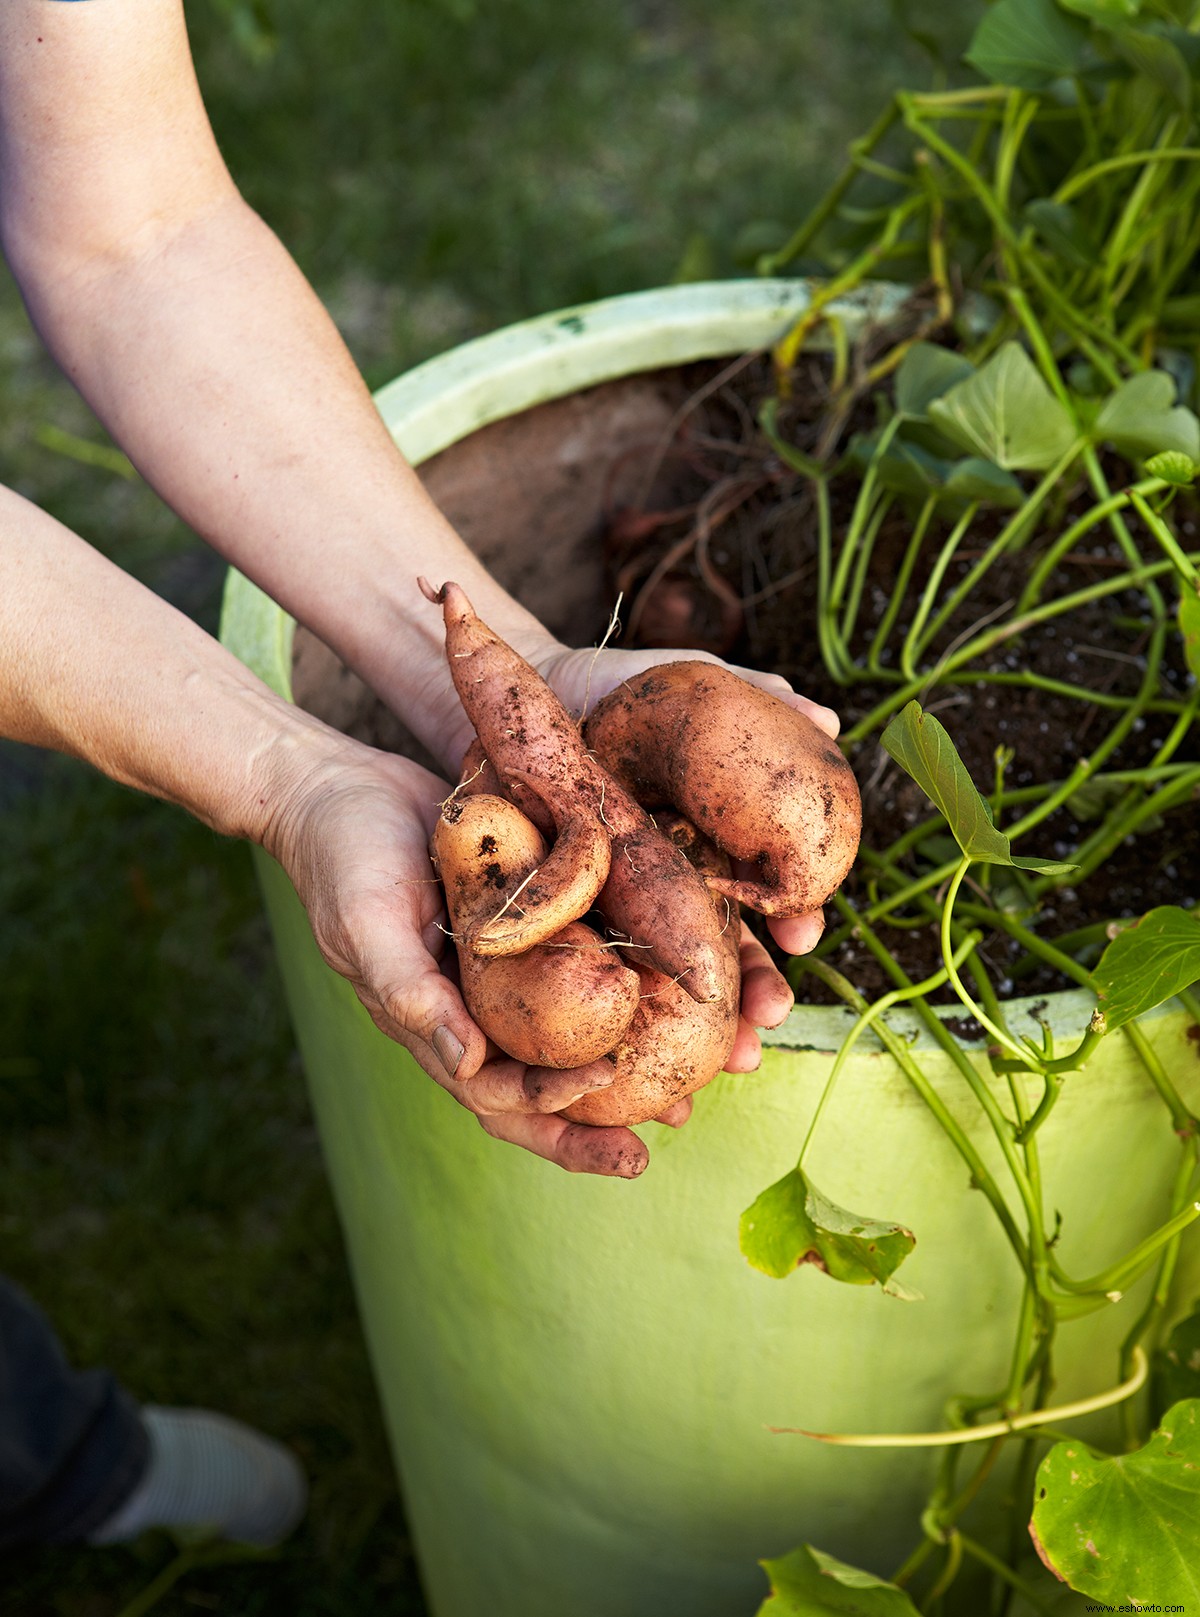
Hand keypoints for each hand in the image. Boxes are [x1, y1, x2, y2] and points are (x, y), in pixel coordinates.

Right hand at [264, 735, 664, 1177]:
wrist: (342, 787)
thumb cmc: (343, 859)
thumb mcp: (366, 924)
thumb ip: (408, 992)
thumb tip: (464, 1064)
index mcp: (436, 1026)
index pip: (496, 1093)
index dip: (550, 1106)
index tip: (605, 1085)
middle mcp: (477, 1011)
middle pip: (539, 1089)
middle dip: (594, 1127)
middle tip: (660, 1138)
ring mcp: (504, 974)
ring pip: (568, 1040)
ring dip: (623, 1070)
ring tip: (685, 1090)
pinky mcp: (528, 926)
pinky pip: (579, 971)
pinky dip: (622, 992)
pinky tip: (672, 992)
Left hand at [537, 639, 838, 1059]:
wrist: (512, 690)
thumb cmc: (602, 684)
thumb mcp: (677, 681)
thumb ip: (750, 693)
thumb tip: (827, 718)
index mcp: (709, 836)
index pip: (763, 890)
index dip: (789, 915)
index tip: (804, 935)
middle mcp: (672, 878)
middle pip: (726, 946)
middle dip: (756, 988)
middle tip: (770, 1018)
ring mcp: (622, 901)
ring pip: (670, 976)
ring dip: (708, 1026)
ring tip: (731, 1058)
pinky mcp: (569, 916)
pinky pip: (596, 978)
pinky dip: (623, 1028)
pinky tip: (655, 1083)